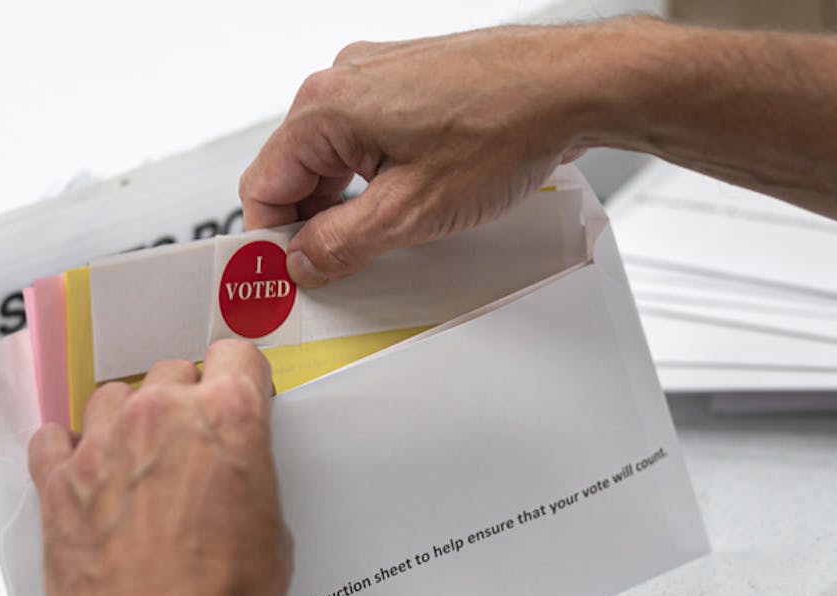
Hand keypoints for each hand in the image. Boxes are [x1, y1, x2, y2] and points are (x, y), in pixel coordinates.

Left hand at [32, 339, 286, 595]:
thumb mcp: (273, 536)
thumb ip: (249, 485)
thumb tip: (235, 489)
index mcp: (228, 417)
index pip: (236, 355)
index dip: (240, 376)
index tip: (237, 390)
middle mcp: (160, 416)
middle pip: (170, 372)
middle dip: (183, 401)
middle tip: (190, 443)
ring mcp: (102, 444)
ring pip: (111, 397)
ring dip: (126, 420)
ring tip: (135, 460)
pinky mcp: (56, 481)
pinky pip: (51, 438)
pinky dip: (66, 450)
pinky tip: (81, 474)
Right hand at [240, 20, 640, 286]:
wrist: (573, 87)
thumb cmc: (506, 127)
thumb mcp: (410, 213)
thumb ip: (341, 244)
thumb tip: (303, 260)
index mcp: (325, 106)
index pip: (262, 185)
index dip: (270, 241)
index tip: (284, 276)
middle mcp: (344, 81)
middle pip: (296, 171)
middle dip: (313, 224)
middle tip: (337, 268)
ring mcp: (377, 77)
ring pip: (334, 158)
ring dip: (348, 203)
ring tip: (388, 235)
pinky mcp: (408, 82)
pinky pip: (369, 139)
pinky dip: (377, 177)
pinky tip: (410, 201)